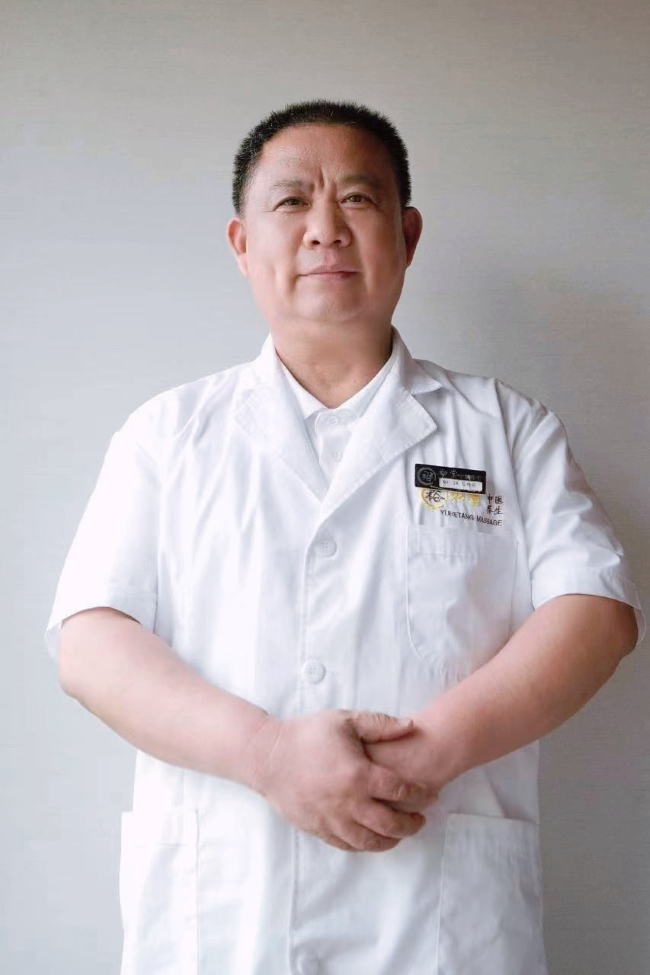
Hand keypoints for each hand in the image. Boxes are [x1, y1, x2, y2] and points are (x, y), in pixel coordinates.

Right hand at [245, 710, 436, 851]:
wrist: (268, 757)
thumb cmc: (307, 735)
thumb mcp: (345, 721)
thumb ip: (380, 725)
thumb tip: (412, 727)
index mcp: (359, 775)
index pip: (402, 791)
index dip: (421, 795)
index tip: (431, 796)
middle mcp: (349, 802)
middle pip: (391, 824)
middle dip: (412, 825)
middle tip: (421, 821)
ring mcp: (333, 820)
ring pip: (370, 842)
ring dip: (391, 840)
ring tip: (401, 833)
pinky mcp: (318, 829)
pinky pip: (348, 845)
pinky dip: (366, 845)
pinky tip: (373, 838)